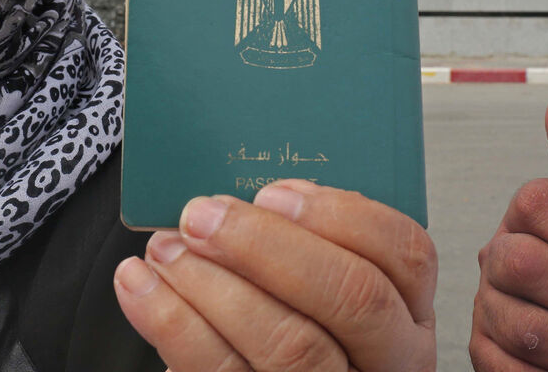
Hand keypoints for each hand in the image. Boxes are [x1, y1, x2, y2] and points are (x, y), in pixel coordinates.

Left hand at [115, 180, 435, 370]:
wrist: (257, 371)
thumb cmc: (288, 321)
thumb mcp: (317, 280)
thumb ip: (301, 238)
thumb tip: (237, 194)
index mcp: (406, 313)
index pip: (406, 253)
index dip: (340, 216)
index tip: (274, 194)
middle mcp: (387, 360)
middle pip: (353, 297)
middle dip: (268, 246)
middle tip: (203, 216)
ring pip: (292, 344)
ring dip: (213, 284)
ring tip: (167, 249)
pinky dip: (172, 322)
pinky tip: (141, 286)